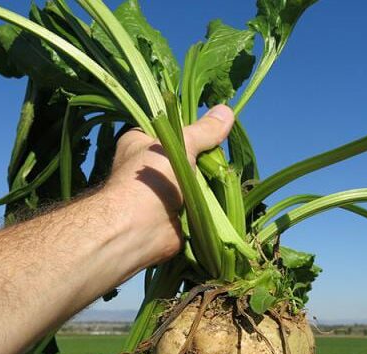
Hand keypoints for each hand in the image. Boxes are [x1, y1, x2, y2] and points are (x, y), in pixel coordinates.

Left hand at [101, 104, 234, 267]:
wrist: (139, 229)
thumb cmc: (150, 180)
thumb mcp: (180, 145)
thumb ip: (204, 131)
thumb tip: (226, 110)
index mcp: (140, 143)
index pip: (170, 128)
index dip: (192, 130)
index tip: (213, 129)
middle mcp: (150, 167)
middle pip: (188, 156)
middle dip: (206, 158)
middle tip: (223, 155)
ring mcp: (163, 192)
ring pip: (196, 181)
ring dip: (211, 182)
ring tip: (227, 175)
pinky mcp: (176, 214)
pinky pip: (200, 204)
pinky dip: (212, 203)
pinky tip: (226, 196)